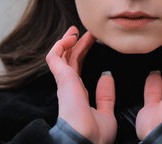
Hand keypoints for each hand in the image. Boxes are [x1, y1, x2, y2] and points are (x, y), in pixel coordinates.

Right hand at [45, 26, 116, 143]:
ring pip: (61, 56)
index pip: (78, 69)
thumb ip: (106, 96)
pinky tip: (70, 37)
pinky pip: (54, 58)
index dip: (83, 53)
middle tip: (87, 31)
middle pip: (71, 60)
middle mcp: (69, 87)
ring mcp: (64, 83)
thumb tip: (107, 76)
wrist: (86, 141)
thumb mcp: (106, 112)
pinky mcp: (62, 79)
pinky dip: (60, 45)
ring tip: (76, 29)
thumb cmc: (95, 135)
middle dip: (78, 44)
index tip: (92, 41)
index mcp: (78, 94)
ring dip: (68, 41)